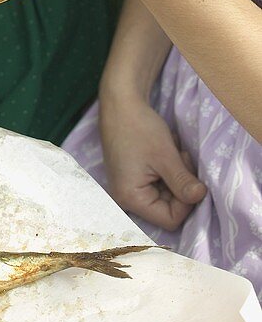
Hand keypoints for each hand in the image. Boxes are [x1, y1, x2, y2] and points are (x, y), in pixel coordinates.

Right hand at [98, 92, 206, 230]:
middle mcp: (126, 198)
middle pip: (167, 208)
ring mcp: (128, 187)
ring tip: (172, 152)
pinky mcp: (132, 176)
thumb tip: (201, 198)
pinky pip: (157, 184)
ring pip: (165, 195)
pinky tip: (164, 152)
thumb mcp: (166, 157)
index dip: (186, 201)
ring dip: (176, 176)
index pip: (170, 219)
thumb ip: (183, 182)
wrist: (120, 102)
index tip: (188, 174)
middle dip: (181, 186)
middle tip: (182, 159)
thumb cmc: (139, 128)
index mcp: (130, 198)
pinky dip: (167, 170)